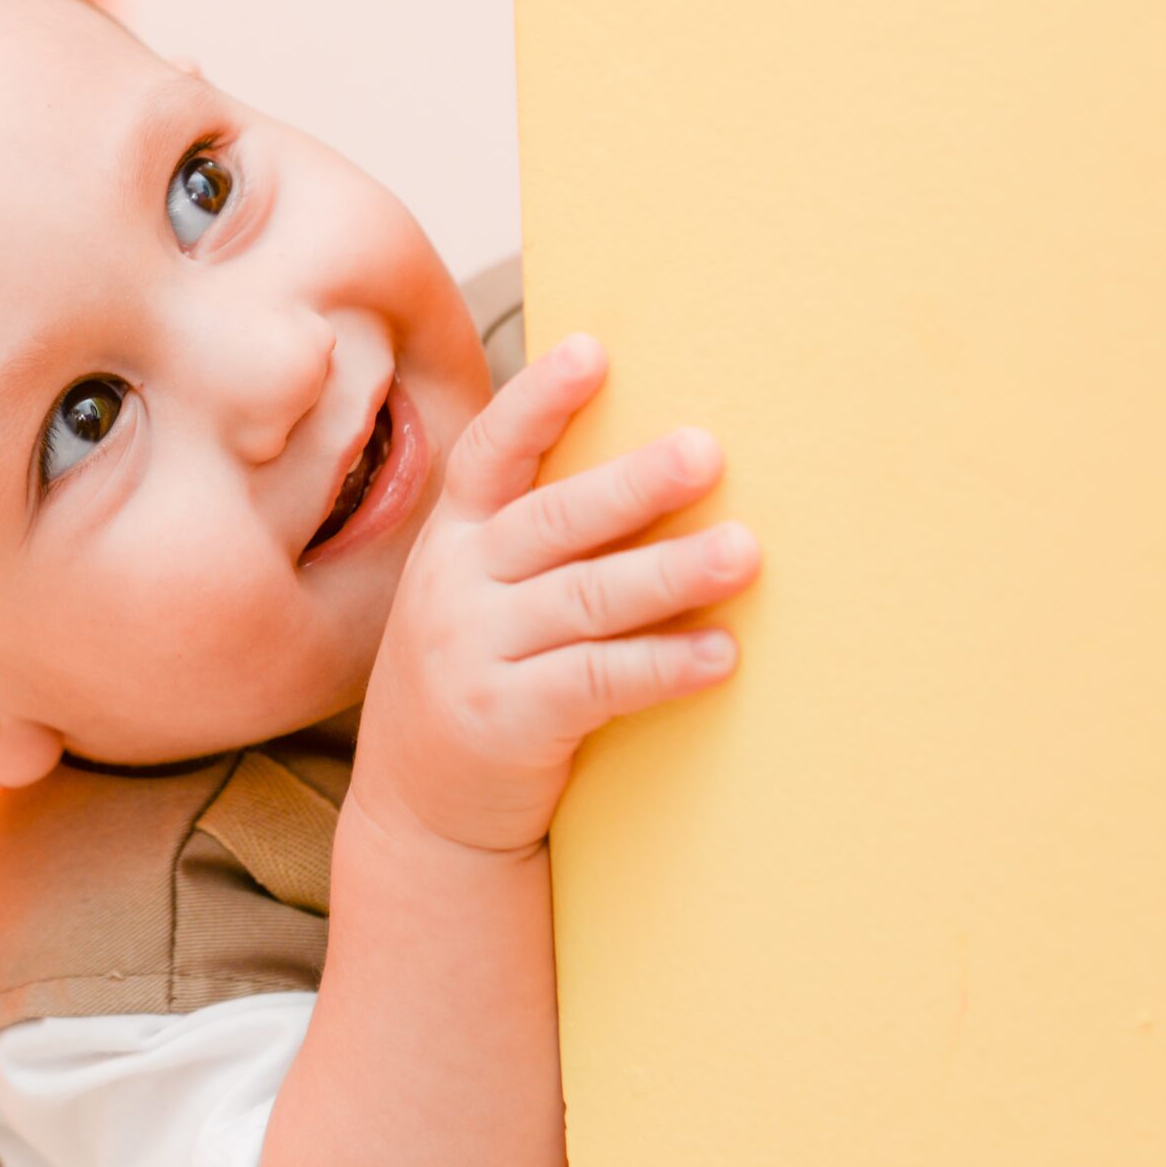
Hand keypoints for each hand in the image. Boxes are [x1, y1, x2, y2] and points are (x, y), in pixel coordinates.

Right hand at [348, 332, 760, 857]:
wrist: (420, 814)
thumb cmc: (475, 680)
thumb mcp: (473, 596)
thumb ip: (532, 541)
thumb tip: (653, 470)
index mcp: (452, 541)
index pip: (490, 455)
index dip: (539, 402)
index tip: (594, 352)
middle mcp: (455, 587)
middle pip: (551, 521)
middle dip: (633, 484)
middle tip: (706, 451)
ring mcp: (475, 655)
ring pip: (585, 600)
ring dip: (670, 572)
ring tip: (744, 552)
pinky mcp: (507, 722)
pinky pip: (597, 683)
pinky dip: (662, 666)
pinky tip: (720, 652)